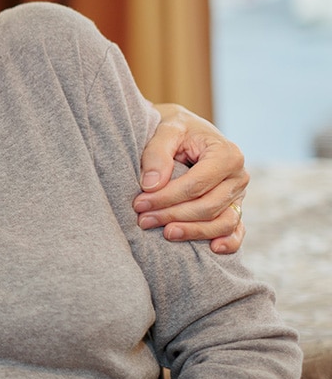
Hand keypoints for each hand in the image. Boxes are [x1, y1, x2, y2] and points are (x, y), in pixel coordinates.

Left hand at [135, 103, 247, 253]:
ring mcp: (239, 195)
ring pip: (221, 222)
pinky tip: (212, 249)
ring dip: (193, 232)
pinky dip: (228, 242)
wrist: (185, 130)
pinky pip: (236, 230)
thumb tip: (151, 185)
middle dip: (173, 215)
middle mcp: (238, 176)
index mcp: (227, 154)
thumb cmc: (175, 128)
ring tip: (165, 233)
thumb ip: (157, 153)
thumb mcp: (166, 129)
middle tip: (143, 219)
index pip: (196, 185)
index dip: (167, 197)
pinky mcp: (234, 208)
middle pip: (207, 206)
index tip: (139, 203)